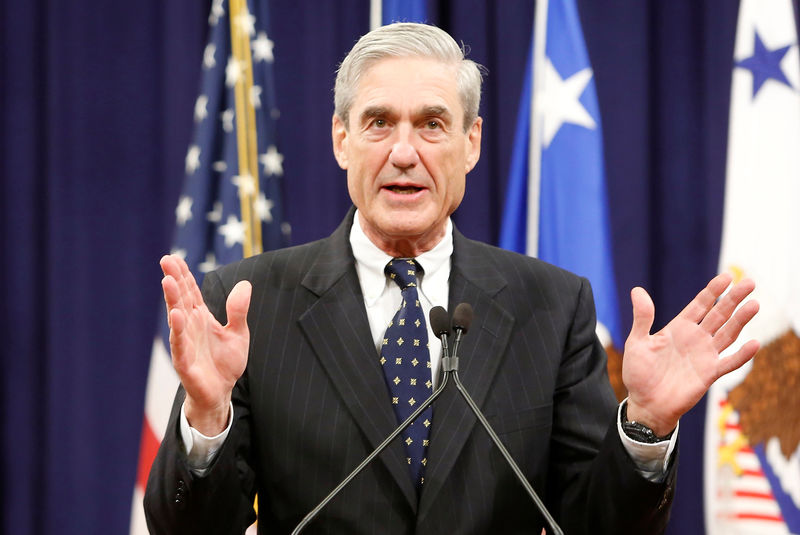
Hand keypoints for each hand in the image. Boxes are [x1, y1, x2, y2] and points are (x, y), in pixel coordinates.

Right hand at [160, 254, 251, 434]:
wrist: (221, 393)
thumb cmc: (225, 363)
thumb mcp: (238, 333)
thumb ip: (238, 310)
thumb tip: (245, 284)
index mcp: (200, 318)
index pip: (190, 291)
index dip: (183, 275)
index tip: (174, 257)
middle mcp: (190, 327)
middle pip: (181, 299)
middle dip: (174, 280)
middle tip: (166, 260)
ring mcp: (185, 344)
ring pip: (176, 318)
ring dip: (172, 300)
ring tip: (167, 281)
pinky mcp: (185, 362)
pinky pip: (180, 344)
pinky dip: (178, 330)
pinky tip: (176, 315)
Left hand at [622, 273, 758, 435]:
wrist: (645, 403)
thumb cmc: (639, 373)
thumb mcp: (636, 342)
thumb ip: (642, 317)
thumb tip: (637, 290)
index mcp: (679, 328)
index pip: (700, 304)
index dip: (713, 290)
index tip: (727, 276)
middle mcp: (695, 339)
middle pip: (719, 314)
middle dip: (734, 299)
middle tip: (750, 282)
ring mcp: (704, 355)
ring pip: (728, 334)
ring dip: (741, 320)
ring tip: (754, 305)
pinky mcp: (709, 374)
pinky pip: (729, 363)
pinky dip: (742, 354)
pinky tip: (754, 343)